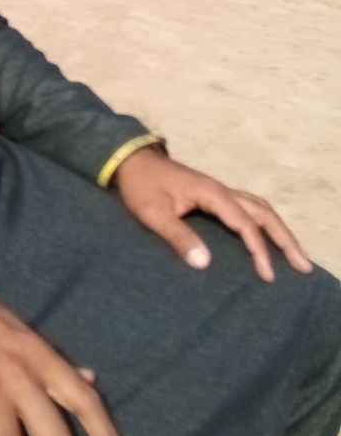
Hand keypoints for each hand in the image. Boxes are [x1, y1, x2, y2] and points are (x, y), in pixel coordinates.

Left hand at [114, 147, 313, 282]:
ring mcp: (219, 191)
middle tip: (304, 265)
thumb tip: (204, 263)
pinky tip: (266, 240)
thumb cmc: (140, 187)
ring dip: (279, 230)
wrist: (131, 161)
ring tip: (295, 256)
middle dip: (285, 239)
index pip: (245, 223)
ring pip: (259, 208)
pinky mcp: (213, 196)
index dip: (258, 249)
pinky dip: (264, 224)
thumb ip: (177, 236)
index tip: (267, 275)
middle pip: (263, 213)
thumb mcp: (152, 213)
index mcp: (212, 194)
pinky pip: (249, 209)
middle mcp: (222, 190)